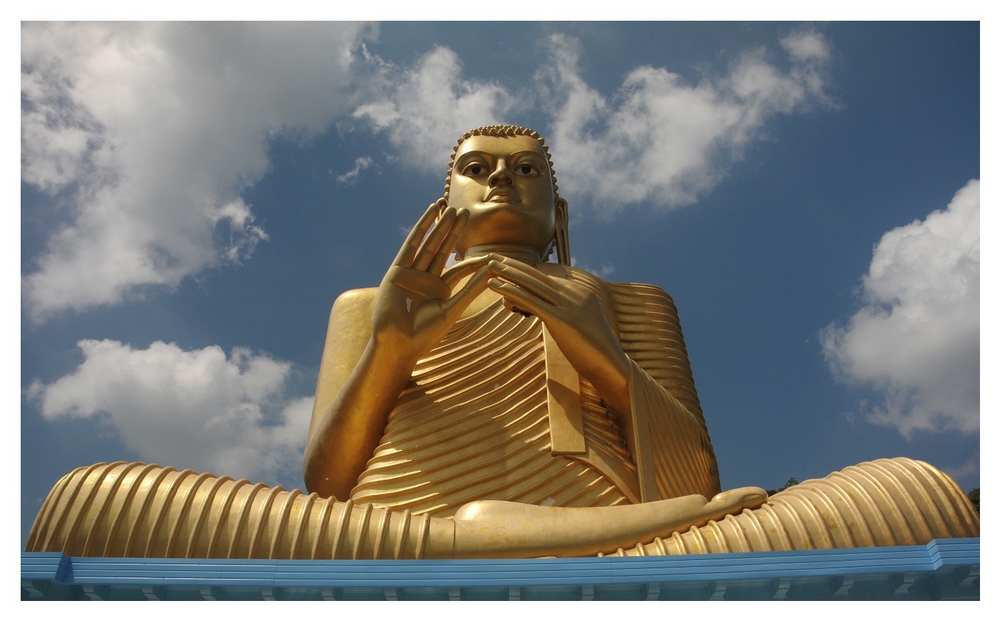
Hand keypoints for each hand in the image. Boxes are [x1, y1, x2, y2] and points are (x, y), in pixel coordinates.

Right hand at [371, 200, 491, 362]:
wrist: (399, 345)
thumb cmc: (424, 334)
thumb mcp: (452, 308)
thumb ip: (471, 288)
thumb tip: (492, 270)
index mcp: (438, 291)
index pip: (458, 270)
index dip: (473, 260)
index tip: (490, 252)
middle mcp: (424, 279)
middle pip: (442, 250)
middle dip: (453, 232)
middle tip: (466, 212)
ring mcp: (411, 273)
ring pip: (429, 244)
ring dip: (440, 226)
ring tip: (452, 209)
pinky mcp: (398, 270)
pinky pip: (412, 244)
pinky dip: (422, 227)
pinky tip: (432, 212)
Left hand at [486, 257, 631, 411]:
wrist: (610, 365)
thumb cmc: (594, 352)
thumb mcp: (578, 327)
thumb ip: (564, 315)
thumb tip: (548, 314)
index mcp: (580, 293)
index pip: (547, 279)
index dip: (525, 272)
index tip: (508, 265)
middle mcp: (574, 293)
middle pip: (538, 276)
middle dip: (514, 265)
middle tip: (494, 256)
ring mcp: (568, 305)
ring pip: (533, 284)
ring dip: (509, 273)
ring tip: (490, 264)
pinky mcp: (560, 318)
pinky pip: (530, 300)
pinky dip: (511, 291)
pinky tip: (495, 285)